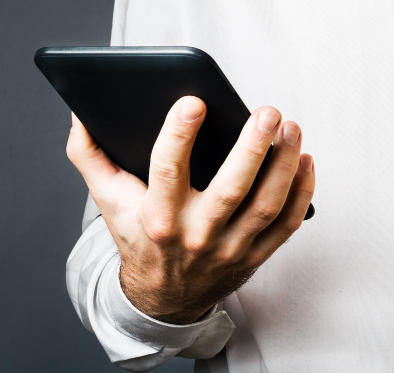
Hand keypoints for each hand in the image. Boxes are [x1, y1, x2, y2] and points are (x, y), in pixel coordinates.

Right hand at [66, 96, 314, 323]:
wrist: (164, 297)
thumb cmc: (140, 236)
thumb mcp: (109, 200)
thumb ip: (90, 155)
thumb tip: (81, 114)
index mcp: (158, 217)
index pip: (167, 171)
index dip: (178, 135)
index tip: (193, 101)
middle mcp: (196, 235)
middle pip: (231, 189)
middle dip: (252, 148)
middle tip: (267, 111)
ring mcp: (231, 248)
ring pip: (266, 205)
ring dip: (284, 164)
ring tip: (291, 127)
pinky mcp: (256, 254)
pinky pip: (287, 224)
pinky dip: (302, 192)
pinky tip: (305, 159)